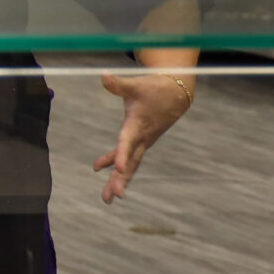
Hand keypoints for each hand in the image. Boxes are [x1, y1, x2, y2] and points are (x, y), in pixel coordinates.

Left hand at [93, 70, 191, 202]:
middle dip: (120, 179)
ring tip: (107, 199)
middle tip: (112, 196)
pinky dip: (115, 163)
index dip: (120, 154)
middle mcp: (141, 137)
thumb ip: (118, 84)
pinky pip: (129, 156)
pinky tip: (98, 168)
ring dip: (118, 179)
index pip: (127, 142)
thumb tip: (103, 75)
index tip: (116, 169)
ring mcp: (143, 141)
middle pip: (130, 162)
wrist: (175, 93)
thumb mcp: (135, 84)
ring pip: (130, 164)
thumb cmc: (153, 88)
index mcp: (138, 125)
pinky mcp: (142, 141)